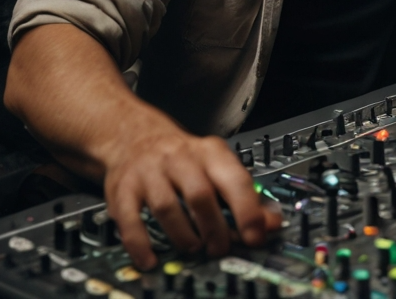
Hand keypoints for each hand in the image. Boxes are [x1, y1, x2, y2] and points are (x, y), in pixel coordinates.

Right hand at [102, 124, 281, 269]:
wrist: (134, 135)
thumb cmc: (182, 158)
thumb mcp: (217, 165)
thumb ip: (244, 194)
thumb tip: (271, 223)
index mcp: (210, 152)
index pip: (234, 180)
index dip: (247, 211)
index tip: (255, 236)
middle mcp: (179, 159)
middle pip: (201, 195)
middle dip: (214, 228)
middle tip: (220, 249)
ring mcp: (149, 173)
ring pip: (167, 207)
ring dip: (183, 236)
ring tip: (193, 248)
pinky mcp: (123, 189)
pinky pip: (131, 220)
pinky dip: (141, 244)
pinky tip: (151, 259)